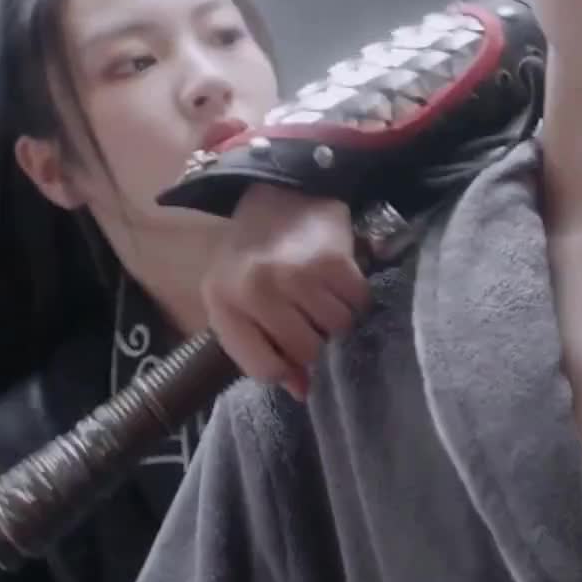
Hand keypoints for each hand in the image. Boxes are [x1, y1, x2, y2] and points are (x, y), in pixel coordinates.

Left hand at [202, 183, 369, 400]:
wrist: (282, 189)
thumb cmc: (255, 252)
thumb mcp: (240, 297)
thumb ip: (261, 346)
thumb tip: (302, 391)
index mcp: (224, 304)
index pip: (263, 369)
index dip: (285, 368)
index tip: (293, 354)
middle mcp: (255, 291)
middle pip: (304, 351)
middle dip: (315, 339)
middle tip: (311, 313)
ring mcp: (294, 276)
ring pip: (335, 329)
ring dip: (337, 316)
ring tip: (324, 293)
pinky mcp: (331, 261)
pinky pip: (357, 303)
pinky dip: (355, 297)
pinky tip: (340, 280)